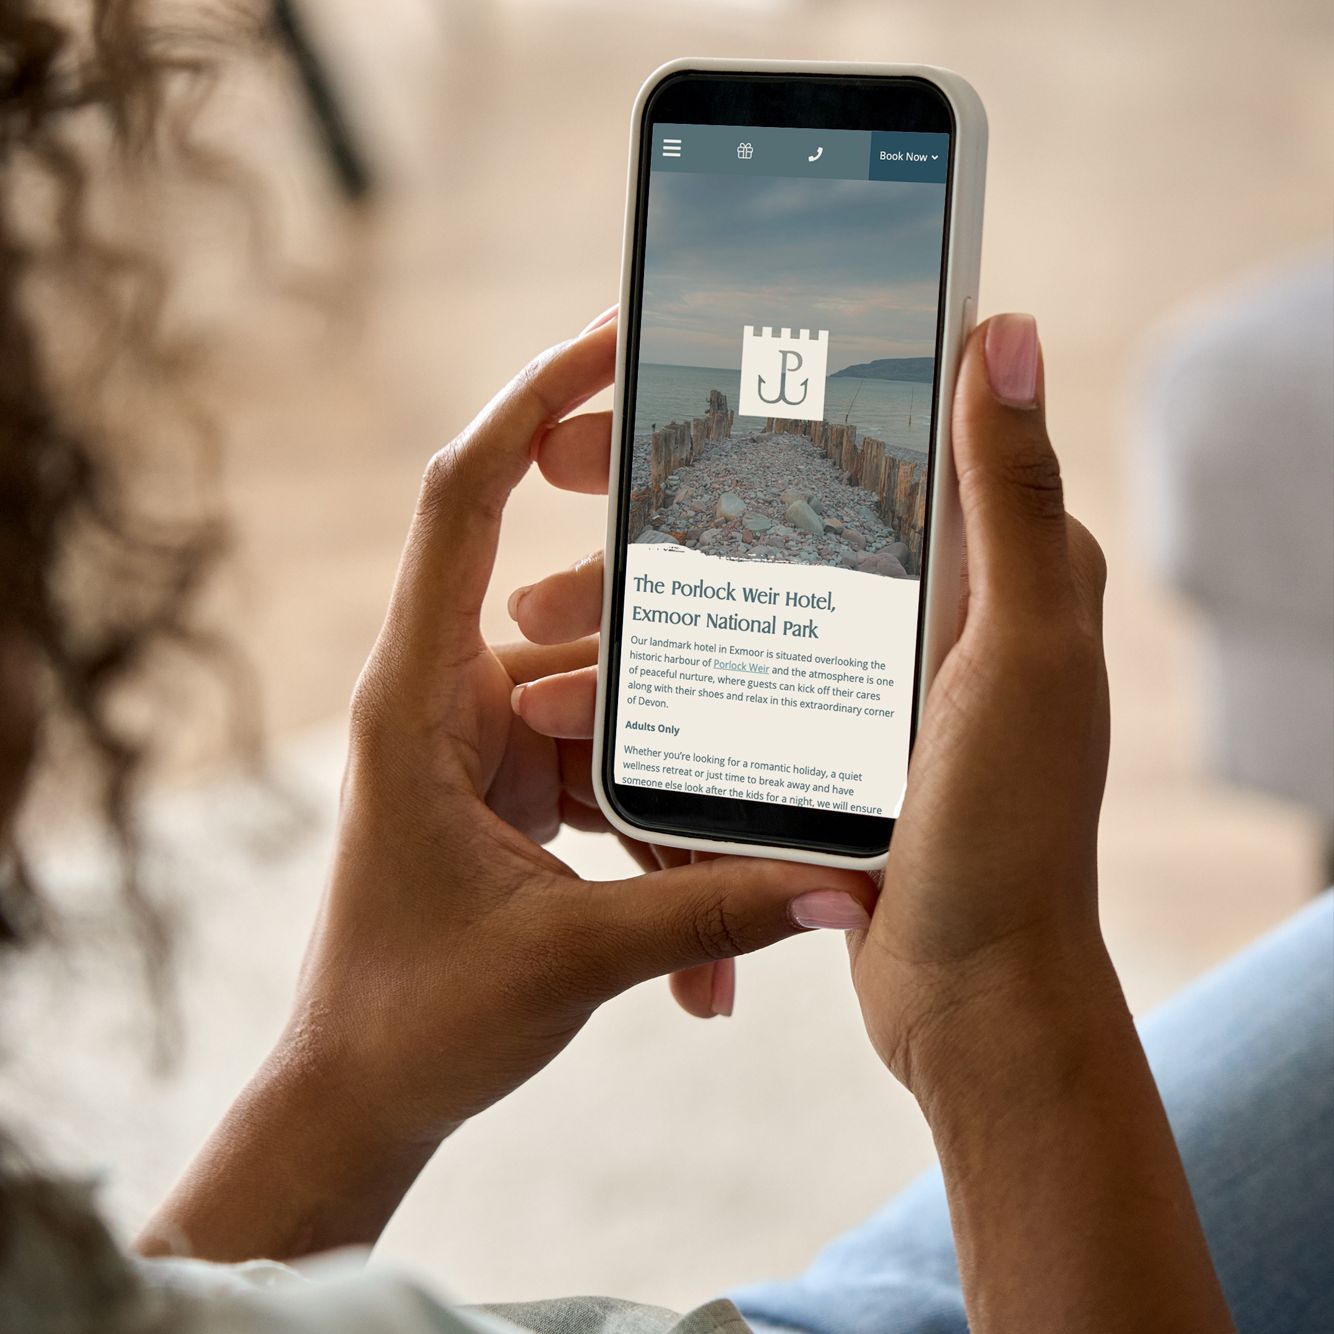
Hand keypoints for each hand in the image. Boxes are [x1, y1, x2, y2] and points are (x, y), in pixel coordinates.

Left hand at [141, 314, 872, 1261]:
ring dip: (671, 806)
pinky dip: (654, 850)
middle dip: (664, 637)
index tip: (613, 344)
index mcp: (414, 699)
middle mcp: (443, 704)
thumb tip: (845, 890)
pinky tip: (697, 958)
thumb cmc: (412, 1022)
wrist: (356, 1103)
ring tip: (731, 897)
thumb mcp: (568, 960)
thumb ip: (709, 918)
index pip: (461, 503)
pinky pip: (603, 785)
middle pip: (570, 619)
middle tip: (760, 589)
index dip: (528, 404)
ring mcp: (480, 752)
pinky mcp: (510, 799)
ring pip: (604, 723)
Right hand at [508, 314, 1111, 1088]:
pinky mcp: (817, 748)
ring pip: (723, 607)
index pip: (854, 439)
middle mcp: (928, 610)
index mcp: (987, 571)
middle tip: (555, 472)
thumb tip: (1004, 330)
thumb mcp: (1019, 656)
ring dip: (625, 607)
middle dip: (652, 500)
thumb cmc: (1011, 837)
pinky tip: (565, 705)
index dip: (746, 399)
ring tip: (531, 621)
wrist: (976, 997)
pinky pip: (714, 691)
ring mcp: (864, 682)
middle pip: (768, 515)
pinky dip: (643, 690)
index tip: (629, 382)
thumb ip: (1013, 500)